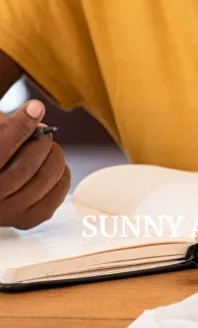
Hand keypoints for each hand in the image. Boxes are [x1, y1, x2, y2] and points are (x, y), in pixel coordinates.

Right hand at [0, 100, 70, 229]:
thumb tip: (33, 113)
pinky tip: (54, 167)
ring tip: (48, 149)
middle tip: (43, 134)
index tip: (36, 107)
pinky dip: (62, 176)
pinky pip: (55, 197)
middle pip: (24, 167)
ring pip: (43, 180)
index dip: (20, 126)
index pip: (1, 150)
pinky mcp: (25, 220)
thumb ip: (7, 127)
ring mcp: (5, 214)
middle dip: (41, 143)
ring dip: (55, 157)